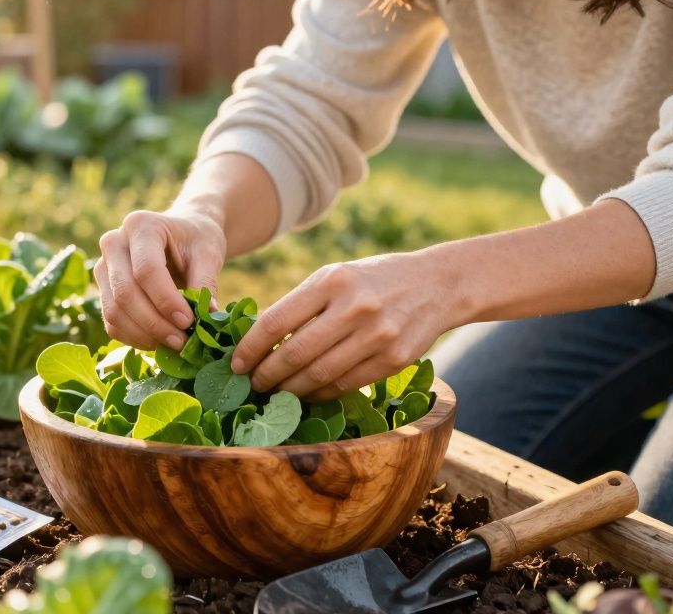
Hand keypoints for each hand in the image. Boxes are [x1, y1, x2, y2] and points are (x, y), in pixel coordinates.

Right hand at [95, 208, 226, 351]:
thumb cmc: (195, 240)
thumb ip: (206, 283)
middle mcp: (113, 243)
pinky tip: (159, 342)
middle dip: (154, 323)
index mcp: (140, 225)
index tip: (189, 321)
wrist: (181, 235)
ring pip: (114, 310)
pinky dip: (134, 338)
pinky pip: (111, 322)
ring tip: (174, 343)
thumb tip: (208, 317)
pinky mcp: (103, 289)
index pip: (146, 270)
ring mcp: (103, 267)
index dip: (166, 300)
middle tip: (183, 341)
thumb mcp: (208, 253)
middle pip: (125, 292)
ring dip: (144, 334)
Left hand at [231, 251, 463, 400]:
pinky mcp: (394, 359)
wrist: (436, 284)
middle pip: (295, 354)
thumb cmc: (372, 280)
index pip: (276, 321)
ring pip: (319, 376)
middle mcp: (354, 307)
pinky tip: (307, 394)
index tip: (236, 364)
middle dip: (266, 375)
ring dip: (291, 390)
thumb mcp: (335, 277)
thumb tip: (258, 341)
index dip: (250, 348)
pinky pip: (346, 385)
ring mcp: (377, 335)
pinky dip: (321, 394)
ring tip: (275, 393)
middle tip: (252, 385)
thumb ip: (301, 304)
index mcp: (331, 281)